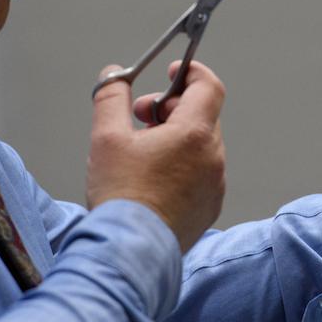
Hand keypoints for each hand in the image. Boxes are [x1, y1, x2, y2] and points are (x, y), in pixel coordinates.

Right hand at [88, 60, 225, 253]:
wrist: (130, 250)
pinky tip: (154, 178)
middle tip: (140, 117)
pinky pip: (202, 173)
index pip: (209, 86)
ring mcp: (215, 184)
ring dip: (176, 138)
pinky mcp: (210, 206)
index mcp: (195, 134)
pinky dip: (183, 165)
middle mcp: (213, 157)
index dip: (191, 73)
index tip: (173, 72)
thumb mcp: (106, 137)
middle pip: (201, 115)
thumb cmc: (120, 196)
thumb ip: (111, 97)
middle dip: (171, 108)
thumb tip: (113, 75)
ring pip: (201, 145)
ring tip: (143, 151)